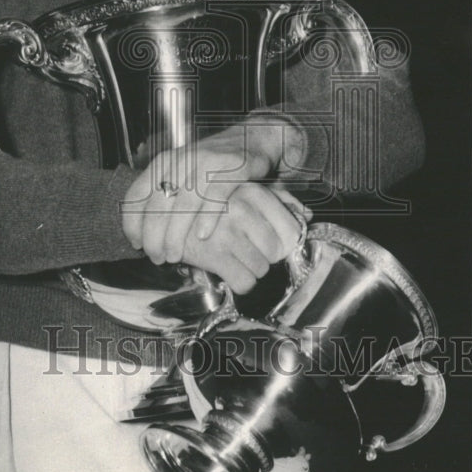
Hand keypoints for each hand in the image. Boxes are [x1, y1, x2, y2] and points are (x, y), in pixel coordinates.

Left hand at [121, 116, 308, 264]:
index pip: (137, 195)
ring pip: (184, 204)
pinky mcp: (234, 168)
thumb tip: (143, 233)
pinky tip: (203, 237)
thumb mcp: (182, 172)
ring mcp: (208, 162)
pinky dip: (208, 217)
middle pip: (158, 205)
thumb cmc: (212, 164)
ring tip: (174, 256)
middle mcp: (182, 161)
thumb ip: (164, 195)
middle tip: (157, 258)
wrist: (251, 137)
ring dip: (176, 235)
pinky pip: (216, 195)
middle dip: (154, 238)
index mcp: (164, 162)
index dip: (132, 224)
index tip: (136, 245)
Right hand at [176, 184, 303, 294]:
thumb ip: (278, 197)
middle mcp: (242, 209)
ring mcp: (226, 231)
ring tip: (234, 259)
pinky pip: (244, 282)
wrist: (164, 210)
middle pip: (277, 251)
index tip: (273, 246)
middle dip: (265, 257)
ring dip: (250, 270)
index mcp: (252, 192)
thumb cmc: (209, 201)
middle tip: (248, 252)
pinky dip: (238, 282)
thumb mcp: (244, 188)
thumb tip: (307, 213)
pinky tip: (226, 271)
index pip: (292, 229)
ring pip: (261, 269)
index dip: (286, 243)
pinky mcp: (212, 254)